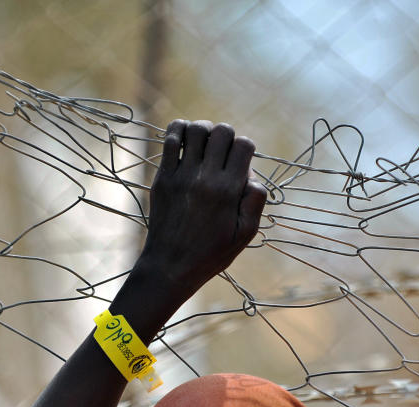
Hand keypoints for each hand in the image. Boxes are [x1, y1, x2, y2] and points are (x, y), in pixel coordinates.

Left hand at [137, 120, 266, 300]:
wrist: (171, 266)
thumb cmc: (211, 253)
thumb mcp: (245, 235)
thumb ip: (255, 203)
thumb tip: (254, 177)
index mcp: (228, 191)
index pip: (244, 145)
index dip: (246, 148)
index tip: (241, 163)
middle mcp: (205, 178)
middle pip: (222, 131)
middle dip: (227, 136)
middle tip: (223, 153)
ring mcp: (181, 176)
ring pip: (195, 129)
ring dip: (204, 131)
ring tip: (204, 144)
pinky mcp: (163, 178)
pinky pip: (170, 139)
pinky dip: (179, 131)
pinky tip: (184, 141)